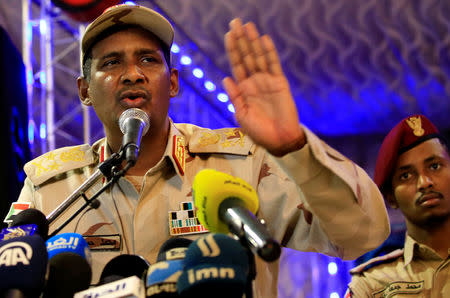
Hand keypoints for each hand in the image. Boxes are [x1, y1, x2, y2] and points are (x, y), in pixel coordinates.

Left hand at [223, 18, 305, 155]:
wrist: (279, 141)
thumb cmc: (259, 131)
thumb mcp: (242, 115)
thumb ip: (235, 97)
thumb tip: (226, 78)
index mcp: (244, 89)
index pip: (237, 65)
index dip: (233, 50)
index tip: (228, 35)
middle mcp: (255, 82)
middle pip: (247, 56)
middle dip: (241, 40)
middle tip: (236, 22)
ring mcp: (268, 81)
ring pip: (259, 57)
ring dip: (253, 41)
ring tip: (248, 26)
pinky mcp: (280, 84)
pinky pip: (273, 65)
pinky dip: (269, 52)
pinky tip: (264, 40)